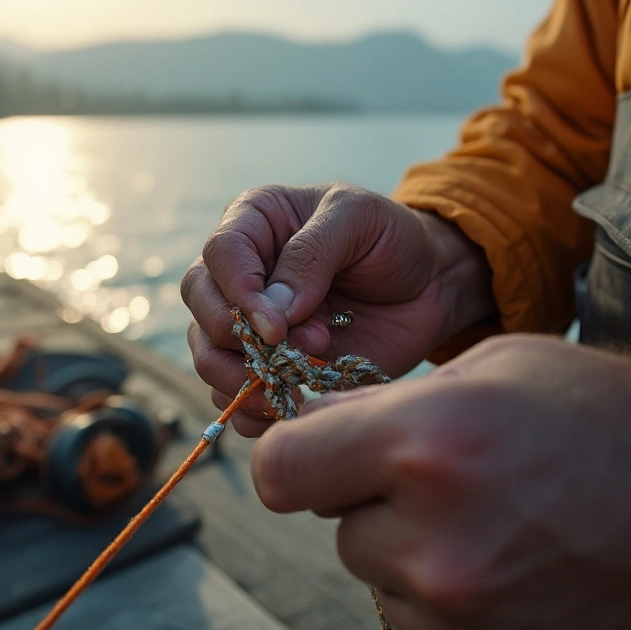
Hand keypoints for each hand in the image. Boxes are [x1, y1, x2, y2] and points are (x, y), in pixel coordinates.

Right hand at [182, 184, 492, 435]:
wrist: (427, 286)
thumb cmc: (391, 239)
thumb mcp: (359, 219)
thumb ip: (313, 254)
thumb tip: (273, 310)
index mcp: (253, 222)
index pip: (220, 255)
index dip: (240, 293)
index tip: (277, 326)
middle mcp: (239, 274)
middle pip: (203, 308)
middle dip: (239, 338)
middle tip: (296, 351)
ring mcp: (250, 325)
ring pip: (210, 357)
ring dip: (248, 377)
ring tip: (303, 376)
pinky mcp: (268, 368)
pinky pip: (235, 400)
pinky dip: (256, 410)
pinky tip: (292, 402)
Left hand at [251, 335, 630, 629]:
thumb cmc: (607, 418)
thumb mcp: (496, 366)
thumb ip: (384, 401)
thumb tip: (304, 427)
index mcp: (428, 443)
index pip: (280, 470)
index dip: (298, 457)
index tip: (324, 452)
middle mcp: (433, 539)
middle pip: (335, 526)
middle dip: (374, 499)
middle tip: (453, 478)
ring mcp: (457, 616)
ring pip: (379, 575)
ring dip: (412, 550)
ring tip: (498, 519)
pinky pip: (418, 624)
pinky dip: (445, 600)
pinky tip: (511, 564)